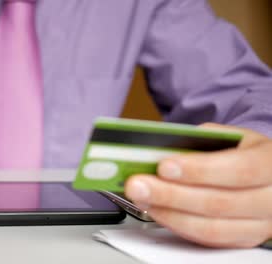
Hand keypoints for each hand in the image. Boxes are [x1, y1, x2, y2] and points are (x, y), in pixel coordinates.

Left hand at [125, 123, 271, 247]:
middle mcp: (271, 197)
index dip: (200, 170)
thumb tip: (158, 148)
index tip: (164, 166)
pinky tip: (155, 210)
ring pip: (211, 227)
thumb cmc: (241, 151)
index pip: (239, 170)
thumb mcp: (229, 136)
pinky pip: (206, 239)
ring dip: (168, 213)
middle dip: (171, 194)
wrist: (264, 174)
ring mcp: (260, 224)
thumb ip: (199, 140)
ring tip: (141, 198)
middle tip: (138, 184)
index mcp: (271, 163)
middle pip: (219, 203)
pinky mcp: (242, 239)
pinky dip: (176, 225)